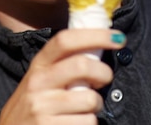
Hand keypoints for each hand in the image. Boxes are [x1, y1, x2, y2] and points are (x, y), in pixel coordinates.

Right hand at [0, 29, 125, 124]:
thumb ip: (61, 67)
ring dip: (95, 107)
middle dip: (104, 73)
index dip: (95, 35)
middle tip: (103, 80)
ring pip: (90, 100)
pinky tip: (74, 124)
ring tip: (82, 110)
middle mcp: (38, 82)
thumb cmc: (32, 106)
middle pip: (82, 66)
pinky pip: (88, 123)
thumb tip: (96, 51)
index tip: (117, 37)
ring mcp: (43, 106)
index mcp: (38, 66)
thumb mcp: (39, 81)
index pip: (65, 40)